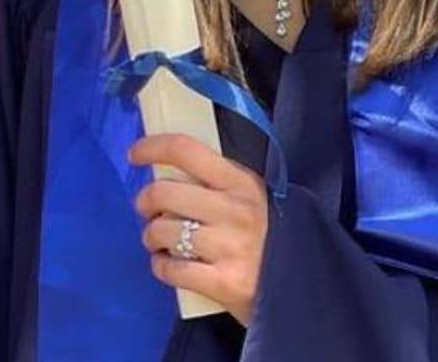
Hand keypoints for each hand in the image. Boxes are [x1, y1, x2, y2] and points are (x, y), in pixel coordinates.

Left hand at [130, 133, 269, 325]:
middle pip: (163, 192)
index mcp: (243, 183)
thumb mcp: (255, 200)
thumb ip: (220, 184)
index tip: (135, 154)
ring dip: (151, 236)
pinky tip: (168, 265)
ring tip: (160, 242)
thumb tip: (170, 170)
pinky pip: (170, 269)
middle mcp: (235, 210)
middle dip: (145, 201)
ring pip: (161, 231)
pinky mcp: (222, 282)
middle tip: (147, 210)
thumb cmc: (270, 239)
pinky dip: (161, 267)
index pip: (187, 150)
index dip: (153, 147)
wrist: (302, 290)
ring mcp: (228, 247)